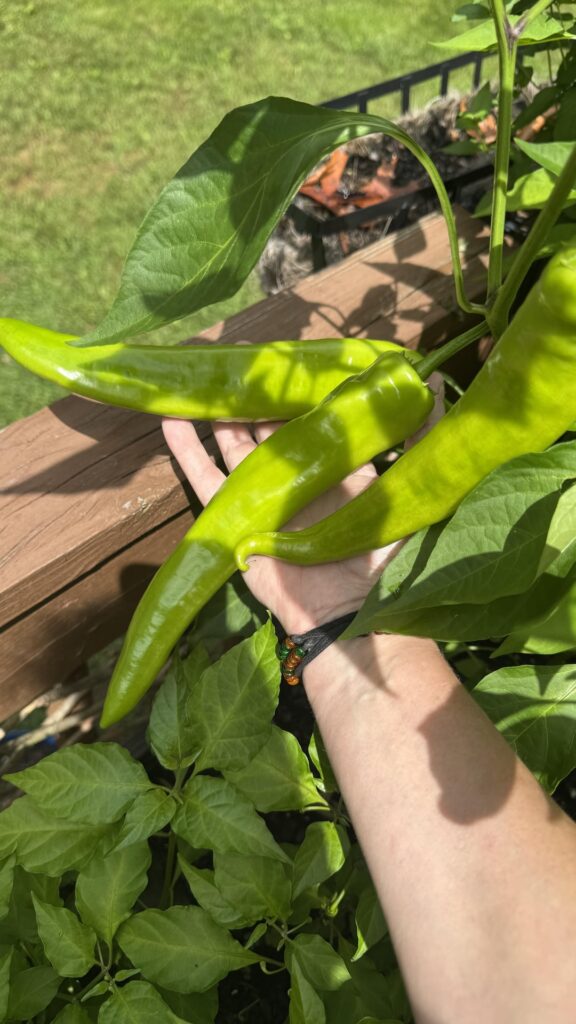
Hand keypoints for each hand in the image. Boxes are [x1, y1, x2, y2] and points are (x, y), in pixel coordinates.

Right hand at [162, 375, 442, 635]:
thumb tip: (437, 378)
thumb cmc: (382, 559)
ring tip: (204, 377)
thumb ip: (422, 439)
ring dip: (219, 412)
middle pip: (270, 427)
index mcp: (337, 469)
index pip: (317, 418)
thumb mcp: (411, 492)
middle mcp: (298, 478)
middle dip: (258, 394)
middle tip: (243, 355)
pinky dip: (186, 452)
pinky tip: (170, 419)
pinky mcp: (237, 518)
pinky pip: (205, 481)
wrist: (345, 611)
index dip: (304, 388)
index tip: (296, 355)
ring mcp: (264, 497)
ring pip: (234, 445)